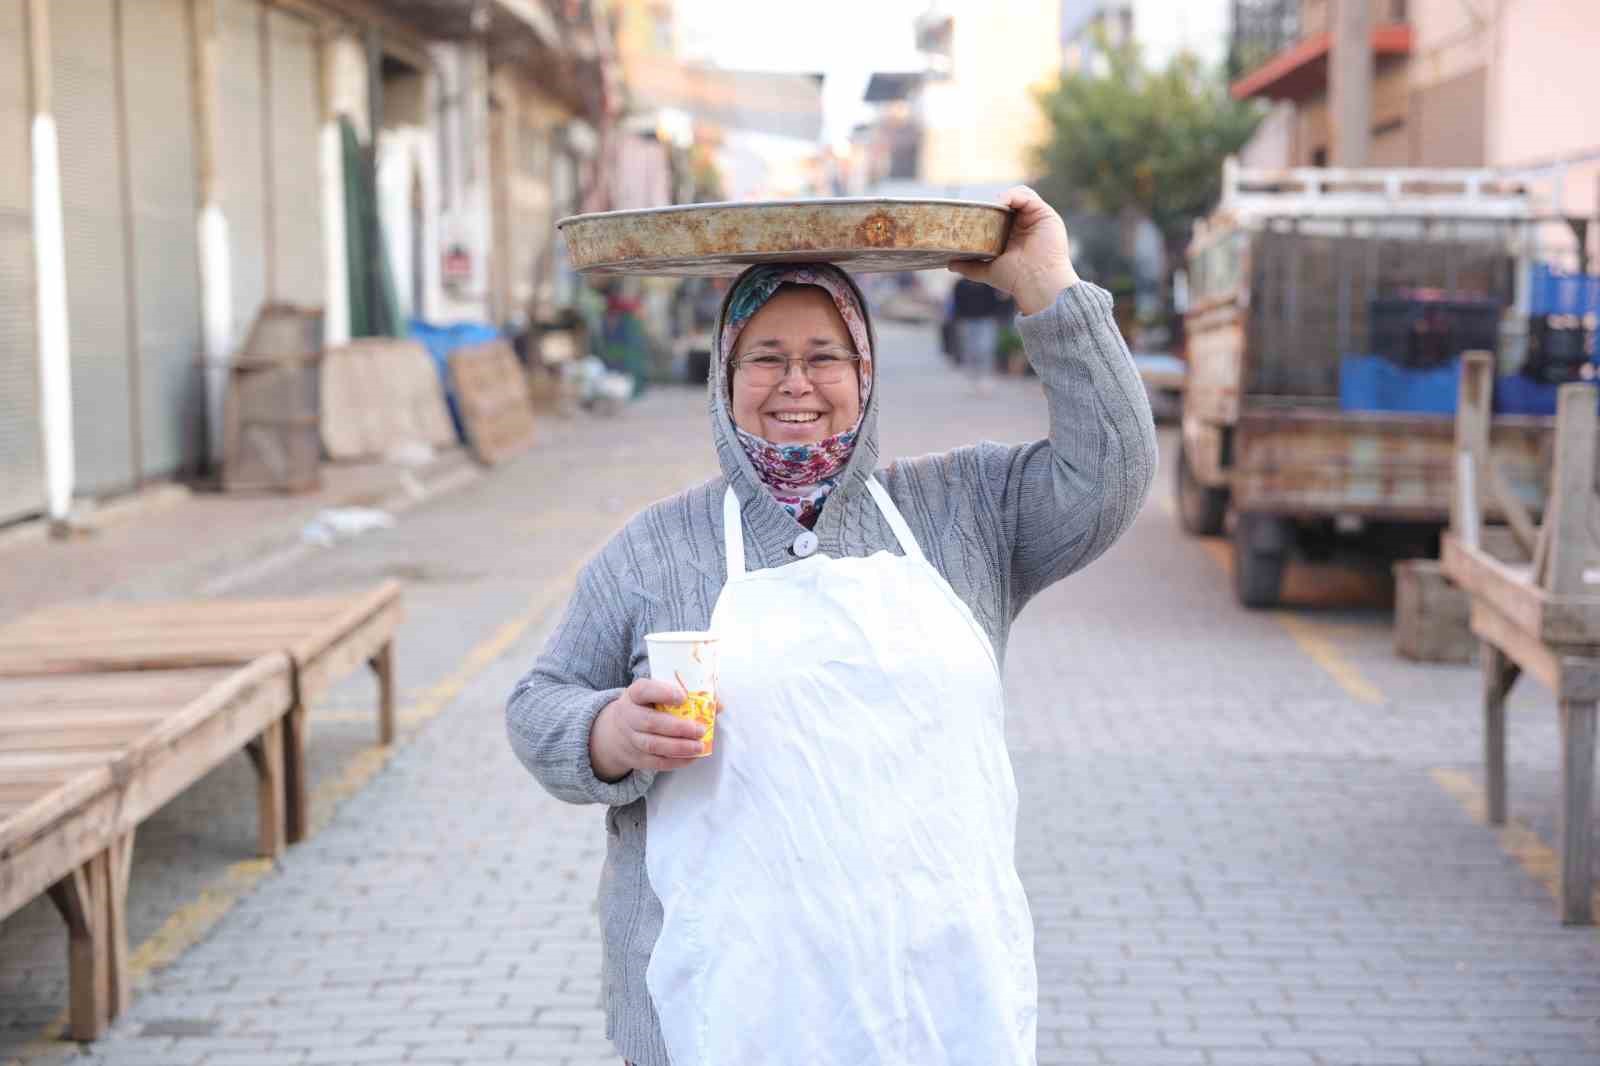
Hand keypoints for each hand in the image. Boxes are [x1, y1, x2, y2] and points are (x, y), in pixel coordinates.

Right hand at [590, 678, 714, 782]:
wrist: (616, 732)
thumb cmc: (647, 708)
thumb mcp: (657, 695)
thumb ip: (685, 696)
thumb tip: (718, 705)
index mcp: (635, 695)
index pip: (644, 690)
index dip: (663, 693)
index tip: (683, 697)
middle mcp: (629, 716)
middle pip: (651, 722)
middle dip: (678, 728)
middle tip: (700, 730)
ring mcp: (631, 738)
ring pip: (653, 745)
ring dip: (679, 747)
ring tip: (699, 746)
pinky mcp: (636, 757)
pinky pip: (656, 762)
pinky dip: (675, 762)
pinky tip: (691, 757)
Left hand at [948, 186, 1078, 315]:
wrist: (1036, 284)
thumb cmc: (1016, 280)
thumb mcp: (988, 271)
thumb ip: (971, 266)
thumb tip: (949, 264)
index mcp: (1015, 235)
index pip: (1001, 213)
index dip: (988, 210)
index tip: (972, 212)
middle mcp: (1026, 224)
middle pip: (1010, 202)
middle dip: (995, 202)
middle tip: (979, 207)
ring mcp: (1036, 218)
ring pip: (1019, 195)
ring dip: (1003, 197)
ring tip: (990, 205)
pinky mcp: (1045, 214)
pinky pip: (1027, 196)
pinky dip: (1012, 196)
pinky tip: (1000, 203)